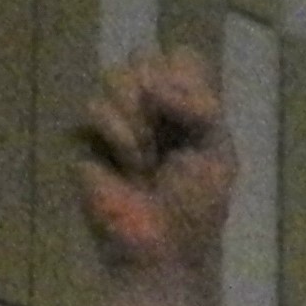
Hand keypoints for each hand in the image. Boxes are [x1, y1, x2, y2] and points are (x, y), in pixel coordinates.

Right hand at [75, 49, 234, 305]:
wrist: (163, 250)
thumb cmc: (195, 209)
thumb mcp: (218, 153)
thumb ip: (200, 107)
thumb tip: (152, 85)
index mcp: (185, 104)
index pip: (182, 55)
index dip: (186, 79)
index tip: (198, 118)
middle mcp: (149, 104)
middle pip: (144, 54)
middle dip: (160, 95)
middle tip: (168, 136)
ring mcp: (116, 119)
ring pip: (115, 73)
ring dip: (138, 117)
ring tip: (148, 159)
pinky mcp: (88, 140)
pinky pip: (94, 108)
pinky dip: (117, 134)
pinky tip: (129, 168)